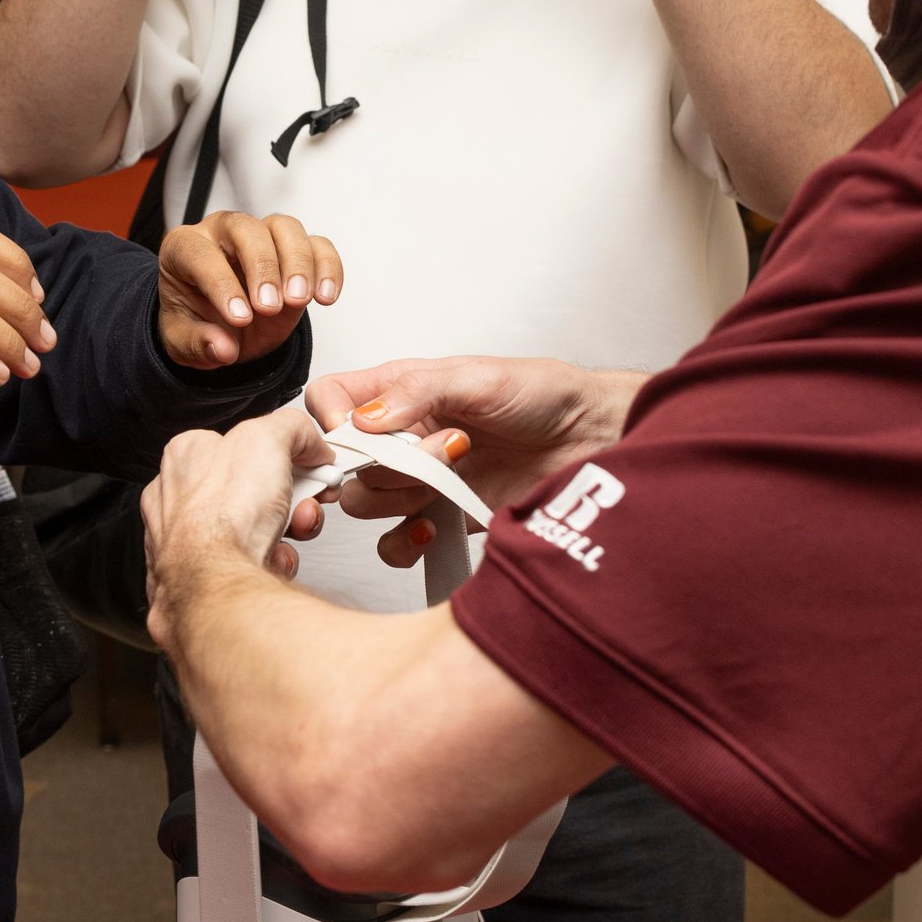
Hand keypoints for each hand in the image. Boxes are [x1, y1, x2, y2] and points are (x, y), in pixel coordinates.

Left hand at [142, 411, 332, 650]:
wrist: (216, 590)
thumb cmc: (223, 517)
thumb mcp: (268, 437)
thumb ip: (292, 427)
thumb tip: (309, 440)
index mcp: (186, 455)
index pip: (243, 444)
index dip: (284, 453)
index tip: (310, 464)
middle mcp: (177, 497)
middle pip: (253, 489)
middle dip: (289, 499)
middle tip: (304, 504)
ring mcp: (185, 542)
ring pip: (252, 529)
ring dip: (283, 532)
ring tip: (287, 537)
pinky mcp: (198, 579)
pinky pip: (246, 565)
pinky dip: (268, 563)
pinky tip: (271, 562)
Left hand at [157, 211, 341, 368]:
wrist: (223, 328)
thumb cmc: (197, 323)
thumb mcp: (183, 342)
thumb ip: (198, 343)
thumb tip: (222, 348)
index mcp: (184, 248)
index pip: (201, 254)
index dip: (220, 284)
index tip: (239, 318)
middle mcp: (222, 233)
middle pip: (246, 228)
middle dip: (261, 267)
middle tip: (269, 307)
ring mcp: (261, 236)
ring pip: (284, 227)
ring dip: (296, 263)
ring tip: (297, 300)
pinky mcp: (294, 250)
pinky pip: (317, 245)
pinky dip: (327, 268)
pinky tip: (325, 297)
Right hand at [305, 356, 645, 567]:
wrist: (592, 440)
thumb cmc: (543, 395)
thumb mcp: (479, 377)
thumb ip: (417, 392)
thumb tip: (364, 418)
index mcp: (401, 390)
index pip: (331, 399)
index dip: (330, 420)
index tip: (354, 436)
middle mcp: (402, 435)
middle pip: (346, 462)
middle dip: (385, 464)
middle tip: (444, 449)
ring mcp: (420, 478)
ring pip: (366, 503)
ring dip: (402, 497)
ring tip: (456, 474)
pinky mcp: (442, 516)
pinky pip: (395, 544)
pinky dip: (404, 542)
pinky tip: (434, 524)